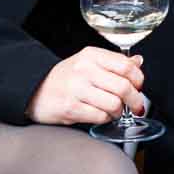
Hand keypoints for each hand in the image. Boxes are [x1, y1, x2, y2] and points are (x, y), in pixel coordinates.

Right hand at [26, 47, 144, 125]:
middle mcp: (84, 70)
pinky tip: (100, 114)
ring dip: (118, 111)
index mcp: (92, 55)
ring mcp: (76, 89)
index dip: (139, 80)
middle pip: (123, 87)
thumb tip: (138, 62)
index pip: (126, 66)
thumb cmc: (65, 77)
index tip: (139, 87)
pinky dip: (105, 118)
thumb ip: (114, 63)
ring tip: (114, 110)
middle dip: (135, 100)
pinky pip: (100, 117)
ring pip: (114, 104)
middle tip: (136, 105)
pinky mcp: (70, 108)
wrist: (34, 89)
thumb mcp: (89, 62)